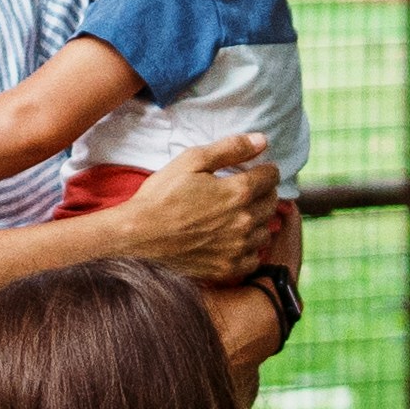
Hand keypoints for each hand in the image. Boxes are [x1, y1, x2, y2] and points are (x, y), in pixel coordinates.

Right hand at [105, 136, 285, 284]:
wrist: (138, 236)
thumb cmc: (161, 196)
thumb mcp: (192, 161)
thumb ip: (230, 148)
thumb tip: (262, 140)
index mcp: (238, 192)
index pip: (270, 177)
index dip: (266, 170)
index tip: (259, 170)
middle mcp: (244, 222)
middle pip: (271, 202)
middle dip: (264, 192)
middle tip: (248, 190)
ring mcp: (237, 248)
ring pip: (265, 230)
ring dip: (258, 220)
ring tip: (240, 214)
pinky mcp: (227, 268)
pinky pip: (254, 258)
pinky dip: (249, 248)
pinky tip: (234, 240)